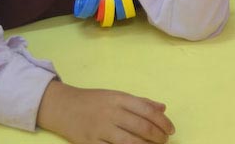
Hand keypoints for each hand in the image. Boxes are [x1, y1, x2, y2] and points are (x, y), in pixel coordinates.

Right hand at [38, 80, 174, 143]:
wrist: (63, 107)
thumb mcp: (117, 95)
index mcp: (120, 99)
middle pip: (141, 127)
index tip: (171, 130)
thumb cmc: (94, 101)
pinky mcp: (90, 143)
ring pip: (129, 142)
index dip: (163, 122)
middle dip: (158, 137)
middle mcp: (111, 113)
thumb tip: (163, 109)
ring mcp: (100, 129)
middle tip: (164, 141)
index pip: (148, 110)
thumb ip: (140, 102)